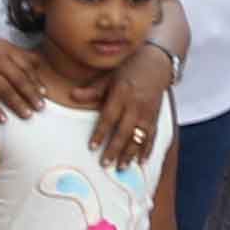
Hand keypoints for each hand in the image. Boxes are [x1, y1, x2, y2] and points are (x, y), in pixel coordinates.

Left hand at [96, 39, 174, 168]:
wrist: (157, 62)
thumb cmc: (128, 68)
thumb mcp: (108, 76)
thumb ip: (92, 90)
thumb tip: (72, 95)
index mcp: (122, 93)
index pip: (109, 117)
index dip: (100, 133)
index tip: (92, 147)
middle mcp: (136, 104)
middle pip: (125, 130)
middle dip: (115, 149)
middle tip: (105, 164)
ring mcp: (148, 111)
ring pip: (139, 136)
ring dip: (131, 153)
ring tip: (122, 167)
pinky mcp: (156, 115)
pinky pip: (152, 135)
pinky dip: (147, 149)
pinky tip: (142, 161)